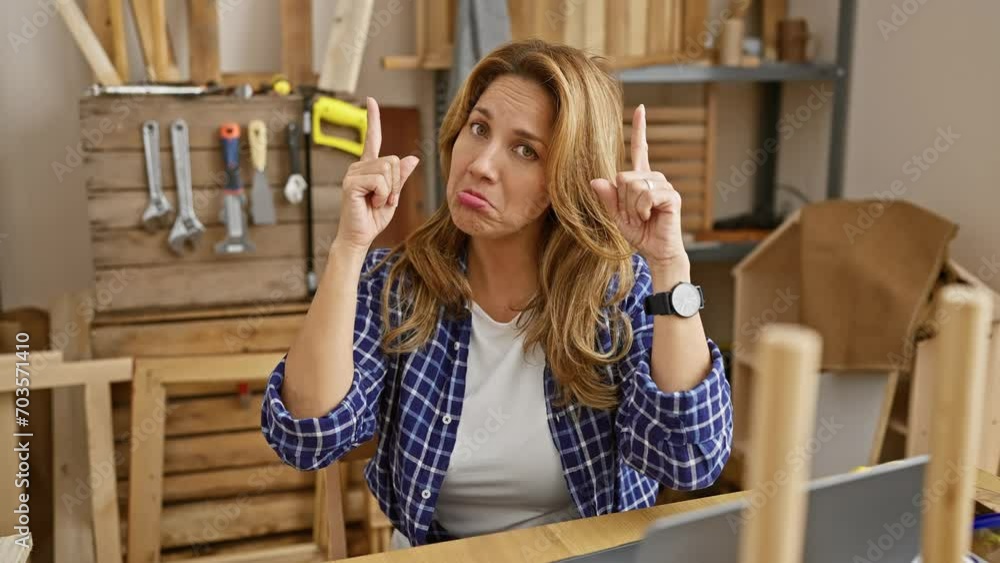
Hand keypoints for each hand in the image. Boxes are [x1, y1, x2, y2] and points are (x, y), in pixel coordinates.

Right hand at [334, 97, 419, 252]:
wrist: (360, 237)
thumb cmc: (374, 217)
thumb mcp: (393, 195)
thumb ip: (401, 177)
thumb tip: (413, 158)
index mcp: (369, 167)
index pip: (371, 138)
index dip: (372, 119)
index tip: (370, 100)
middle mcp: (358, 166)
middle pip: (392, 161)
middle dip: (396, 184)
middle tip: (384, 199)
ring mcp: (353, 173)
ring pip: (388, 170)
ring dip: (390, 191)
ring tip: (376, 202)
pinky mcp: (351, 183)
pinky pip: (380, 181)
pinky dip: (383, 195)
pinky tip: (371, 203)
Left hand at [591, 104, 687, 268]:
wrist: (656, 251)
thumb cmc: (639, 233)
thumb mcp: (616, 215)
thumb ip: (607, 198)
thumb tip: (595, 181)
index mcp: (641, 178)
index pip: (641, 148)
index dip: (640, 129)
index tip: (640, 108)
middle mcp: (654, 178)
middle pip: (623, 177)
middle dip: (622, 201)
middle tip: (633, 215)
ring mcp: (664, 186)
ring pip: (633, 187)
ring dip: (631, 208)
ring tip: (642, 217)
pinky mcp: (671, 196)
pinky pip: (646, 196)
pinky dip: (641, 210)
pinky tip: (649, 217)